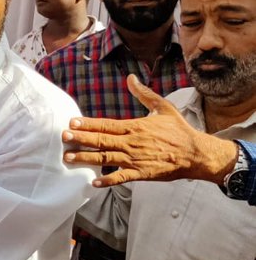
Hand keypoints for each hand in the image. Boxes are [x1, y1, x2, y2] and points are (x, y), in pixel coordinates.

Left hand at [62, 75, 236, 186]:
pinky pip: (121, 178)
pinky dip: (108, 180)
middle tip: (63, 138)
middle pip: (101, 140)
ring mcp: (135, 159)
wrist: (195, 153)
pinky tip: (94, 182)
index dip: (88, 123)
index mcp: (134, 127)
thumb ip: (144, 93)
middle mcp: (131, 143)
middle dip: (80, 139)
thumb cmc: (179, 130)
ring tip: (68, 158)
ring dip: (86, 158)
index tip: (71, 122)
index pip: (106, 124)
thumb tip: (131, 78)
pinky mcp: (141, 173)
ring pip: (105, 158)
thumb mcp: (163, 107)